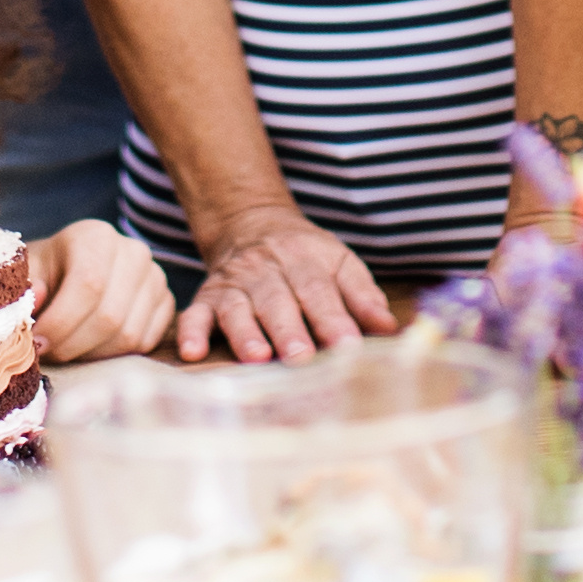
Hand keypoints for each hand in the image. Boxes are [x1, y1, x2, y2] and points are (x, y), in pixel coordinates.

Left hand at [27, 220, 176, 361]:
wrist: (73, 270)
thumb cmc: (47, 273)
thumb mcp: (26, 273)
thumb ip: (25, 286)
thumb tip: (36, 296)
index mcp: (97, 236)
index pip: (88, 285)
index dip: (60, 322)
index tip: (37, 343)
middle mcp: (134, 252)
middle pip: (109, 316)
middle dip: (73, 345)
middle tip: (49, 352)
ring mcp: (156, 278)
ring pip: (128, 335)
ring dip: (92, 354)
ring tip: (67, 349)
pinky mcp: (166, 303)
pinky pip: (145, 343)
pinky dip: (114, 355)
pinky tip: (91, 346)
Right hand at [173, 206, 394, 361]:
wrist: (251, 223)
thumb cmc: (306, 257)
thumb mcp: (340, 264)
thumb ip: (364, 297)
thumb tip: (391, 327)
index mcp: (306, 261)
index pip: (321, 291)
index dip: (335, 319)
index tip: (349, 346)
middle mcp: (268, 271)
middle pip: (279, 301)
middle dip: (290, 330)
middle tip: (301, 358)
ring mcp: (235, 284)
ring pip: (238, 308)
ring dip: (246, 333)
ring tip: (257, 357)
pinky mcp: (208, 297)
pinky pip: (195, 313)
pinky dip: (192, 332)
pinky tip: (193, 352)